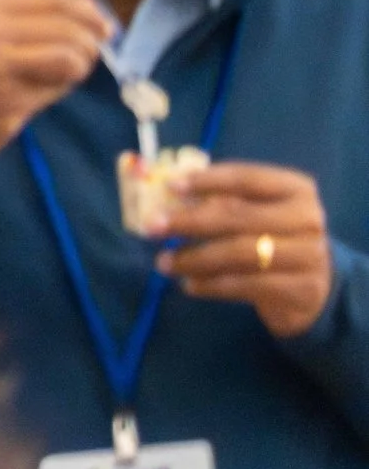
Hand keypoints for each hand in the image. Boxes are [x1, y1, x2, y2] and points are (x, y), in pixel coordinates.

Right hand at [0, 0, 109, 160]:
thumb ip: (37, 17)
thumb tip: (99, 22)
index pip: (59, 1)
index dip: (91, 15)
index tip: (104, 29)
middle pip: (71, 33)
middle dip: (88, 48)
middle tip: (81, 60)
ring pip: (69, 63)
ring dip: (73, 74)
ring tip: (53, 78)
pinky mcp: (3, 104)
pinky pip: (53, 96)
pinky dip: (50, 96)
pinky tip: (28, 98)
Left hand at [156, 163, 335, 338]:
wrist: (315, 287)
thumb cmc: (273, 239)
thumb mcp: (256, 213)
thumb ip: (222, 201)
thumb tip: (167, 194)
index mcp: (296, 189)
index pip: (247, 178)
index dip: (207, 181)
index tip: (170, 187)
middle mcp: (307, 219)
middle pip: (239, 216)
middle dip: (190, 221)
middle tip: (153, 227)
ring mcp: (308, 255)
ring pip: (240, 253)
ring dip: (194, 258)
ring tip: (163, 262)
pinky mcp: (301, 290)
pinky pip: (245, 285)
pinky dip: (211, 285)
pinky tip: (189, 284)